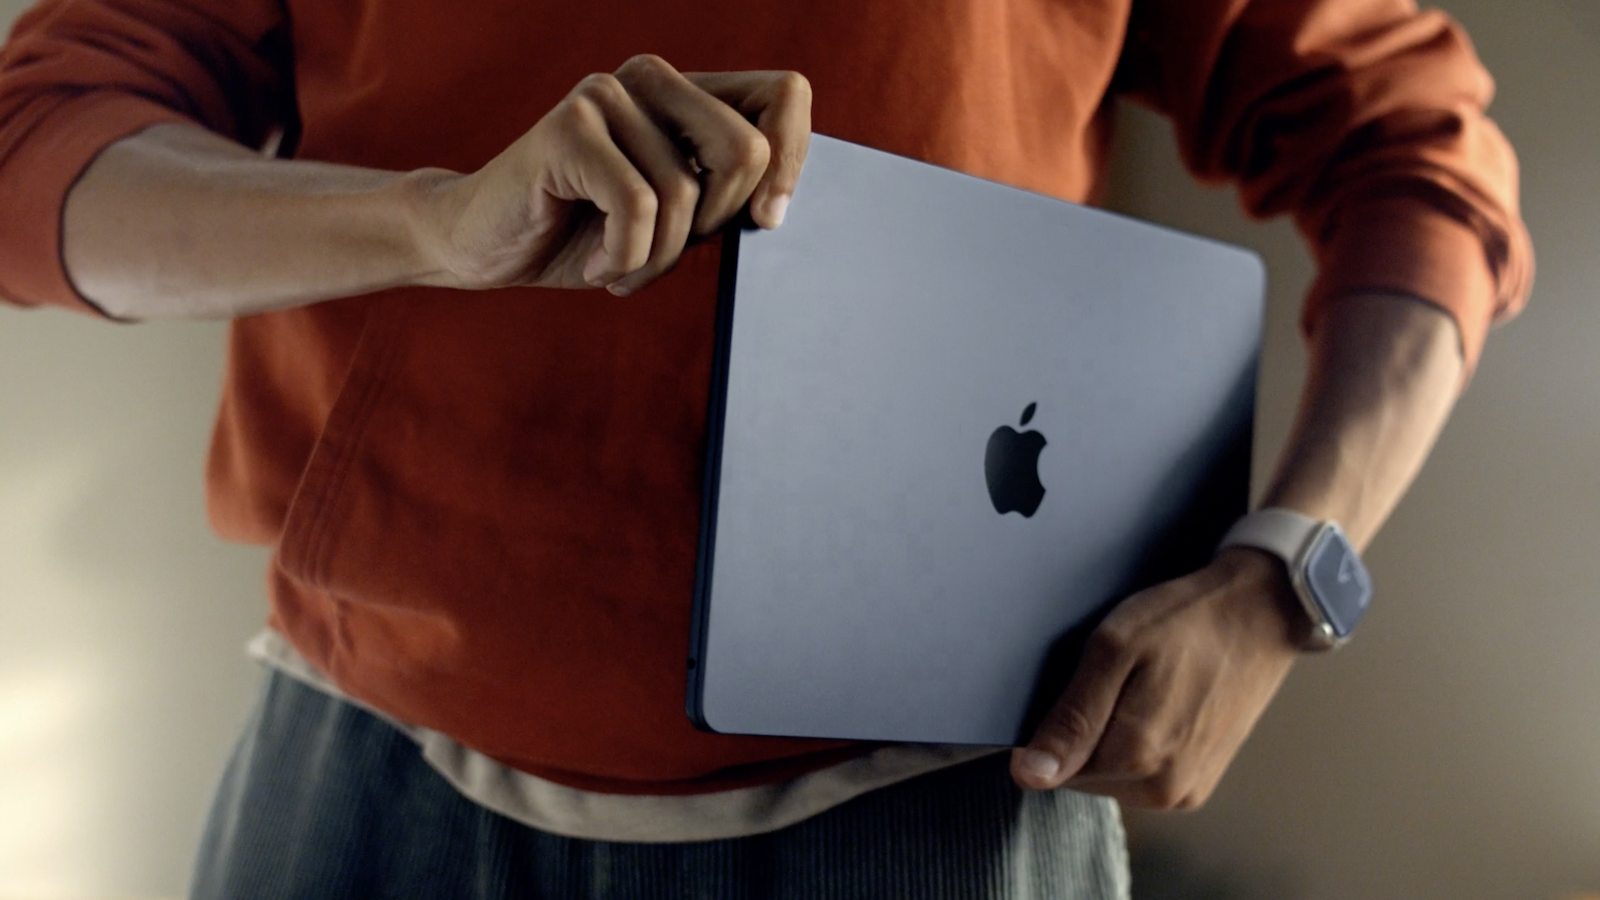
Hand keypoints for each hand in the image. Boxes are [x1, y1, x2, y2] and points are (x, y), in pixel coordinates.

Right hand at [418, 55, 810, 295]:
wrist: (481, 244)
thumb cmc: (582, 236)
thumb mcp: (672, 224)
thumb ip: (722, 202)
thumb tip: (778, 206)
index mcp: (686, 93)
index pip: (785, 93)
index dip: (793, 161)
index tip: (767, 221)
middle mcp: (650, 79)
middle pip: (746, 151)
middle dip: (713, 224)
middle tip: (663, 249)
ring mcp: (605, 96)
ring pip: (685, 195)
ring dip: (655, 258)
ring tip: (616, 266)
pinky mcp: (568, 129)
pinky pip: (636, 207)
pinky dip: (623, 259)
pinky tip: (595, 266)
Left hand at [1010, 548, 1302, 808]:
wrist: (1260, 615)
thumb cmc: (1186, 621)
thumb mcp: (1114, 649)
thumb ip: (1071, 719)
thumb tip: (1030, 774)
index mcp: (1137, 755)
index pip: (1052, 768)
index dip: (1051, 725)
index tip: (1077, 684)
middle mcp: (1162, 788)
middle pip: (1083, 776)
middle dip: (1083, 733)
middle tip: (1115, 680)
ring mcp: (1185, 792)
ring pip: (1111, 779)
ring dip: (1110, 741)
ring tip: (1141, 690)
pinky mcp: (1198, 787)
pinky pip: (1142, 779)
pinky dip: (1138, 748)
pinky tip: (1157, 707)